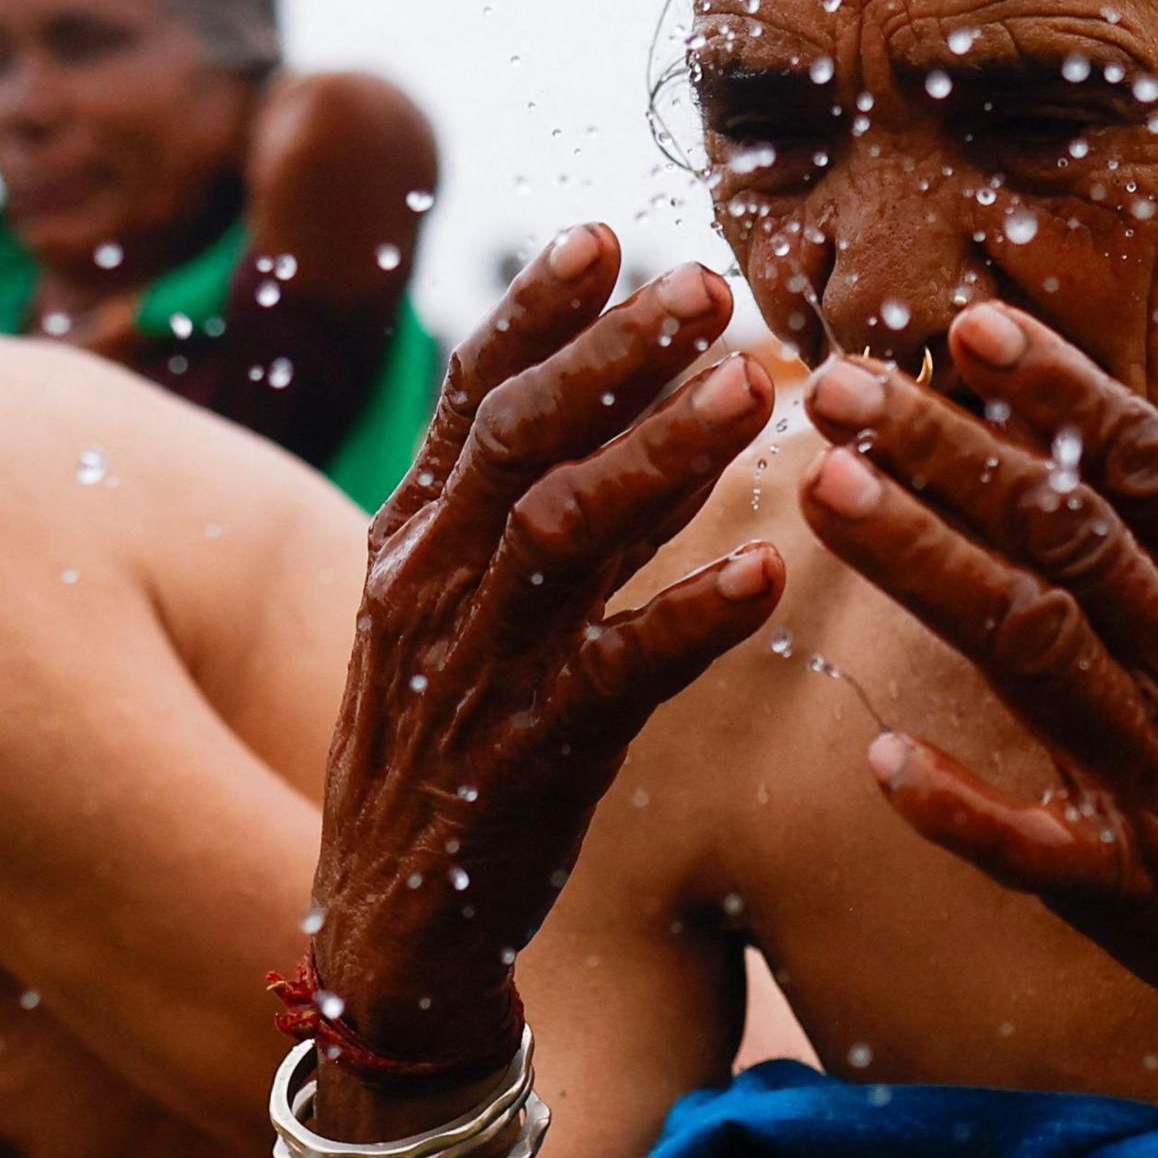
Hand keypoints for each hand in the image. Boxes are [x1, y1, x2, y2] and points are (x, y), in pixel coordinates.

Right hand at [310, 226, 780, 1062]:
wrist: (390, 925)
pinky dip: (691, 616)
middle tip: (713, 286)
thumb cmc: (448, 749)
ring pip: (562, 532)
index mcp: (409, 541)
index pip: (470, 394)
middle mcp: (429, 589)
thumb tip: (625, 387)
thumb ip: (528, 506)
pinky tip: (767, 569)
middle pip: (520, 436)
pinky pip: (616, 673)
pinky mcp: (526, 759)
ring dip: (659, 453)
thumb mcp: (459, 612)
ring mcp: (472, 672)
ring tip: (755, 389)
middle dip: (616, 352)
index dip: (538, 309)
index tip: (611, 232)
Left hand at [800, 303, 1157, 1148]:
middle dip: (946, 448)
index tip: (964, 328)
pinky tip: (882, 756)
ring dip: (922, 562)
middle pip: (1064, 531)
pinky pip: (1028, 840)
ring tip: (827, 491)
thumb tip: (1093, 428)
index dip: (1055, 387)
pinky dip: (955, 801)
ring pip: (1030, 644)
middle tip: (838, 386)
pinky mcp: (1127, 883)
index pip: (1148, 462)